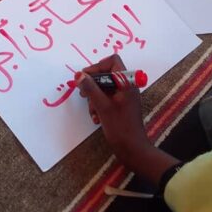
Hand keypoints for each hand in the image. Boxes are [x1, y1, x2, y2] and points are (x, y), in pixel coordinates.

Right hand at [75, 55, 178, 184]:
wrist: (133, 149)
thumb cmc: (120, 127)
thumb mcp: (102, 106)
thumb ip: (91, 88)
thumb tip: (79, 75)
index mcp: (127, 82)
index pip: (113, 61)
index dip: (97, 66)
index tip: (85, 78)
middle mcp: (127, 86)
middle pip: (106, 74)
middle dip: (93, 85)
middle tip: (83, 94)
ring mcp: (124, 96)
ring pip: (104, 88)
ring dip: (94, 98)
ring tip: (93, 111)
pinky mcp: (120, 106)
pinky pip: (106, 98)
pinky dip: (99, 106)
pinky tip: (97, 118)